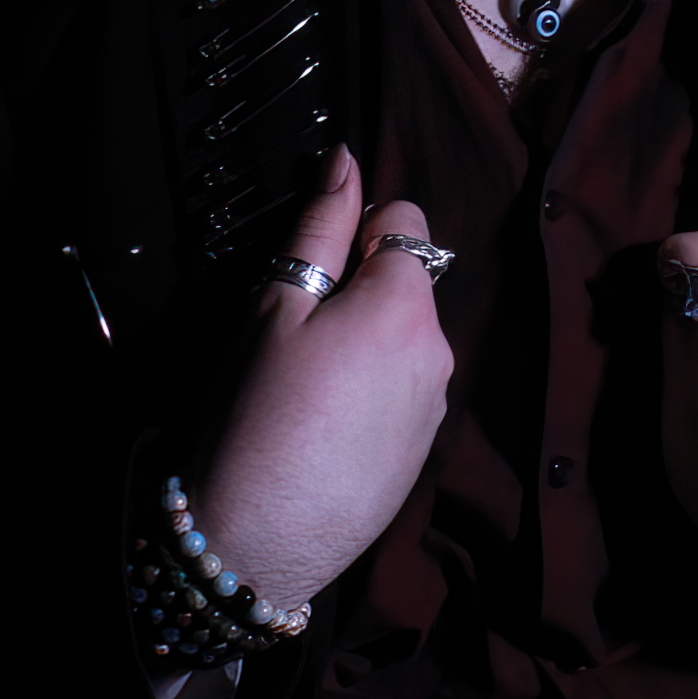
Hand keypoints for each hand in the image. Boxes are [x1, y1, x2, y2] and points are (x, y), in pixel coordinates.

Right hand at [183, 146, 454, 609]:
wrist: (263, 538)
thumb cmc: (258, 413)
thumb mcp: (277, 309)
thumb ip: (320, 228)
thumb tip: (347, 160)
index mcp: (404, 306)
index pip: (406, 219)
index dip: (356, 230)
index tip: (313, 272)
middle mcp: (439, 350)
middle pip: (408, 283)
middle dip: (361, 289)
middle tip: (299, 333)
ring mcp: (438, 404)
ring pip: (406, 338)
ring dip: (368, 340)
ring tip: (308, 385)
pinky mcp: (425, 447)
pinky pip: (405, 389)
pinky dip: (373, 389)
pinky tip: (326, 424)